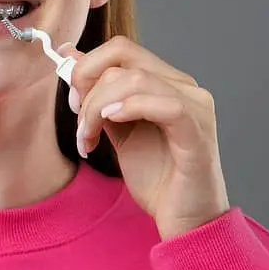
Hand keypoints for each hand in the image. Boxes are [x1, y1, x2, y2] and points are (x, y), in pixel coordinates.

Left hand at [62, 36, 230, 240]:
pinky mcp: (198, 132)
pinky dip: (131, 109)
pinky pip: (167, 105)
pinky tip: (112, 125)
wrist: (185, 221)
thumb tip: (70, 55)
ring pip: (136, 79)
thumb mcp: (117, 129)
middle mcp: (185, 86)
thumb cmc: (157, 178)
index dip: (87, 68)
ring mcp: (196, 106)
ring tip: (90, 138)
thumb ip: (99, 94)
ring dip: (98, 107)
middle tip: (80, 123)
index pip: (120, 49)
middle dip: (88, 86)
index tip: (72, 101)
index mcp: (166, 81)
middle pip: (123, 55)